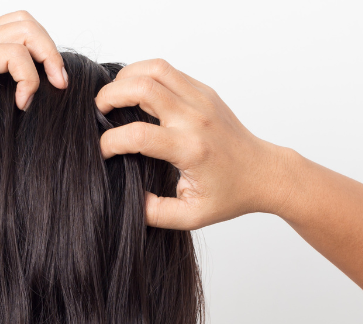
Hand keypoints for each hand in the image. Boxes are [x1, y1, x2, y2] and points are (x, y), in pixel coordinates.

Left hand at [0, 11, 67, 134]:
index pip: (15, 54)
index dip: (29, 81)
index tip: (23, 108)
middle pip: (27, 28)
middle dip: (50, 55)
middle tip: (58, 85)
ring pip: (22, 23)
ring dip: (43, 46)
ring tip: (51, 76)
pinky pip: (11, 31)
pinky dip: (31, 45)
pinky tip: (32, 71)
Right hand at [95, 59, 288, 229]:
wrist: (263, 173)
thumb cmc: (229, 195)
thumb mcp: (191, 216)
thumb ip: (155, 213)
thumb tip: (128, 199)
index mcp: (190, 149)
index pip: (139, 135)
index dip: (111, 142)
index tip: (103, 152)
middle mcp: (196, 119)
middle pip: (143, 87)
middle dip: (110, 96)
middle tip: (99, 111)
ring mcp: (201, 100)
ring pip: (155, 69)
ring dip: (126, 77)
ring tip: (115, 97)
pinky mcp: (204, 91)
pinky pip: (168, 71)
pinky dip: (144, 75)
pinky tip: (135, 94)